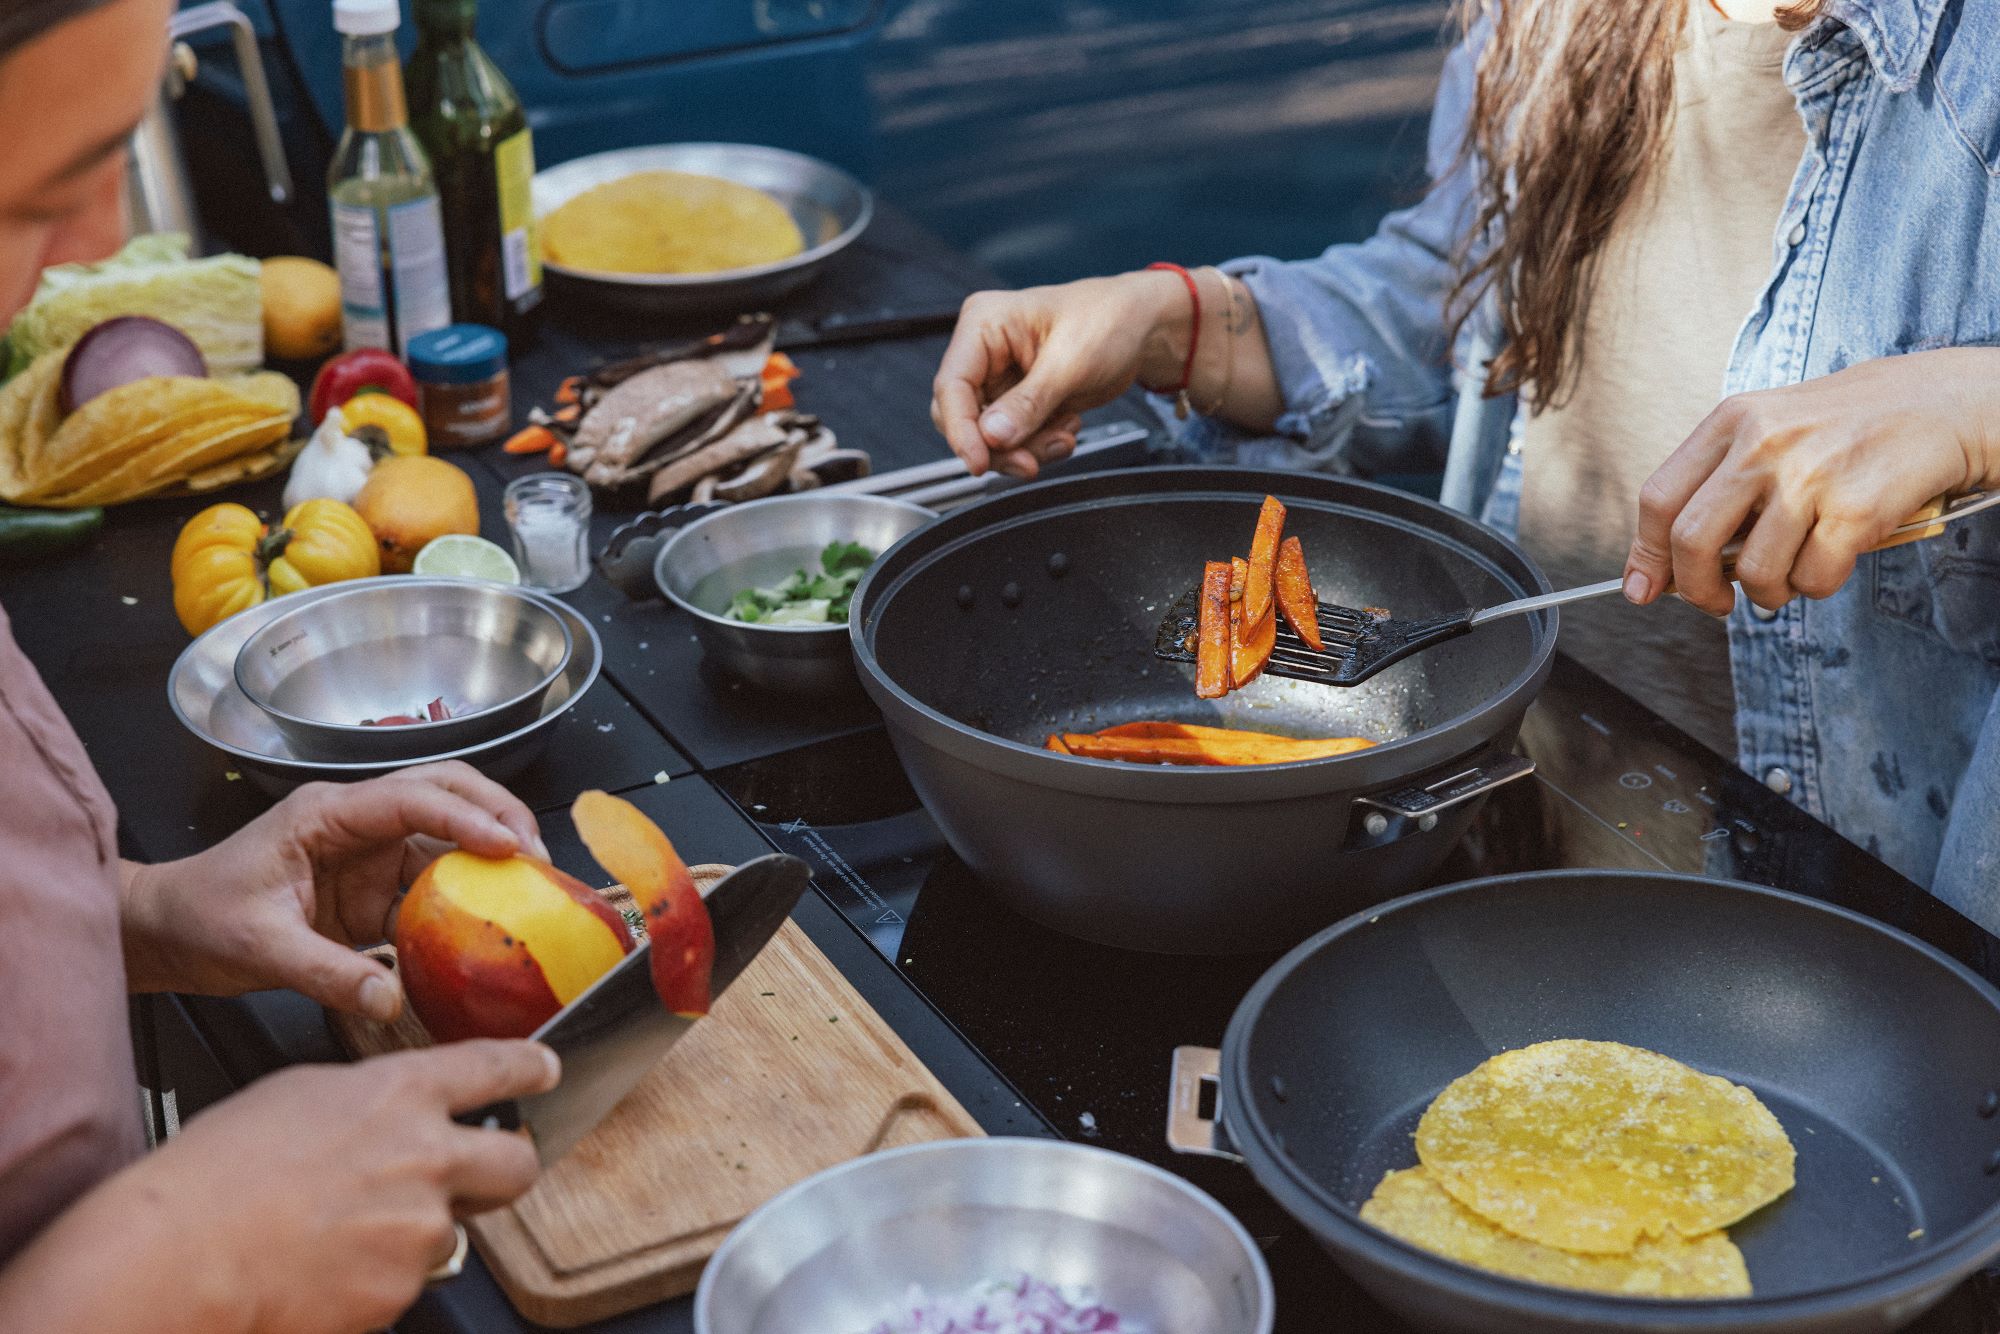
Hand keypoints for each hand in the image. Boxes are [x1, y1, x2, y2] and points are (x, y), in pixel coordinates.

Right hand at [0, 1041, 557, 1333]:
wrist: (177, 1259)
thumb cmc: (215, 1176)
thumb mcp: (297, 1095)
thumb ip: (370, 1101)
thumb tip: (394, 1114)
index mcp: (400, 1094)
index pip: (495, 1068)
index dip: (528, 1068)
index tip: (545, 1071)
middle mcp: (428, 1157)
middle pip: (517, 1163)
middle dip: (508, 1165)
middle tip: (481, 1173)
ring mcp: (421, 1228)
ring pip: (450, 1230)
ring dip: (413, 1232)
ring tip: (338, 1232)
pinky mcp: (402, 1290)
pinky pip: (406, 1281)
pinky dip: (376, 1278)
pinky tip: (325, 1266)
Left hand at [123, 762, 548, 1022]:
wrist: (168, 932)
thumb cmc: (200, 918)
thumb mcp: (259, 948)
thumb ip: (327, 973)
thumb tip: (389, 999)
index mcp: (327, 815)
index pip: (413, 797)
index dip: (468, 818)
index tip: (510, 846)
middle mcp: (356, 822)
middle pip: (446, 791)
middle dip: (499, 812)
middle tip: (537, 853)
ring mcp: (369, 852)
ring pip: (449, 831)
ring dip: (492, 849)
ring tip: (532, 882)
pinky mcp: (375, 886)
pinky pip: (435, 879)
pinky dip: (470, 892)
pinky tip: (493, 916)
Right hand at [931, 271, 1192, 477]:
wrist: (1144, 326)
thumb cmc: (1111, 319)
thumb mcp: (1071, 363)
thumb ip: (1029, 403)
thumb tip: (992, 435)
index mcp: (984, 323)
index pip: (952, 385)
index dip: (961, 430)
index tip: (979, 462)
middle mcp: (984, 351)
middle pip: (964, 417)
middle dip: (1000, 446)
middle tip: (1031, 460)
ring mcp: (1000, 377)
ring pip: (989, 435)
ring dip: (1026, 448)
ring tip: (1063, 437)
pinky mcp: (1019, 399)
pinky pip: (1013, 438)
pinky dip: (1038, 445)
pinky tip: (1066, 428)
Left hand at [1624, 348, 1999, 614]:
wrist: (1939, 405)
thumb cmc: (1843, 429)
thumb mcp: (1769, 430)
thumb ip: (1717, 485)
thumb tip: (1662, 564)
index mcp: (1731, 420)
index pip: (1659, 498)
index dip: (1646, 553)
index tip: (1643, 587)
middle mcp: (1762, 443)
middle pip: (1691, 541)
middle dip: (1696, 590)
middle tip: (1716, 602)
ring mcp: (1809, 475)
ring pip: (1754, 572)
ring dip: (1767, 593)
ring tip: (1788, 575)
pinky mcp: (1856, 508)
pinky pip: (1812, 579)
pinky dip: (1815, 587)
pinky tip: (1829, 562)